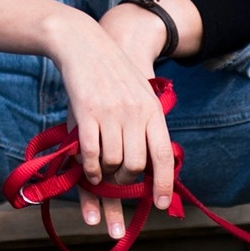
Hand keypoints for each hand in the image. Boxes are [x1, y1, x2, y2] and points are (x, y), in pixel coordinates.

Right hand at [45, 9, 175, 238]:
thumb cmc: (113, 75)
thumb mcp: (140, 95)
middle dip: (126, 183)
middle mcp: (134, 114)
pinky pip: (89, 152)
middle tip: (118, 185)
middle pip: (135, 165)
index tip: (161, 205)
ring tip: (101, 176)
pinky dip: (89, 168)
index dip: (164, 183)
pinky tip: (89, 172)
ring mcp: (110, 113)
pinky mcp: (86, 113)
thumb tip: (152, 164)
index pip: (162, 155)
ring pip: (112, 162)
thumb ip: (147, 125)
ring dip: (106, 177)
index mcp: (152, 111)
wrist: (86, 45)